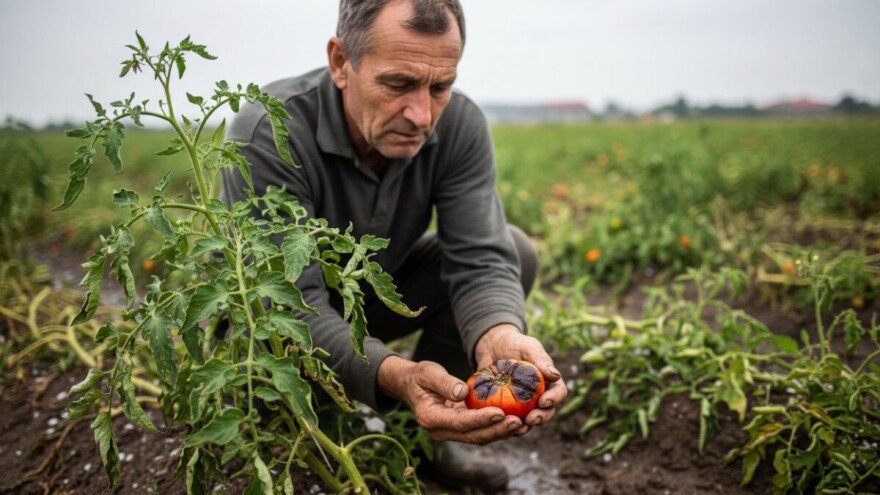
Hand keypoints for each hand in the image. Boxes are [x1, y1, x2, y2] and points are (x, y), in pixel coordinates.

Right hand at [377, 356, 523, 444]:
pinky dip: (497, 429)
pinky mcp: (460, 429)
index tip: (500, 412)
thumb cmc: (419, 376)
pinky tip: (515, 422)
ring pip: (479, 437)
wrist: (411, 386)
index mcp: (431, 418)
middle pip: (472, 435)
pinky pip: (480, 432)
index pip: (459, 422)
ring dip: (500, 432)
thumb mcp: (427, 373)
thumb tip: (463, 392)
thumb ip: (444, 383)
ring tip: (522, 424)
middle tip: (518, 422)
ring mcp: (451, 432)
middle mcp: (441, 431)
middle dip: (496, 430)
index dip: (480, 419)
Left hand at [474, 324, 567, 431]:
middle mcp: (540, 395)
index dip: (554, 399)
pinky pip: (510, 420)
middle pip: (547, 411)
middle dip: (542, 418)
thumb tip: (555, 375)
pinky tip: (501, 427)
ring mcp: (524, 404)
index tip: (544, 402)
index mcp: (549, 381)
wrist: (492, 348)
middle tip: (532, 419)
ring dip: (527, 427)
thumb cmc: (514, 343)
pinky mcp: (508, 408)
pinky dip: (507, 426)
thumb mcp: (527, 346)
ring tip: (518, 428)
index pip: (559, 392)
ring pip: (530, 420)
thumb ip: (540, 359)